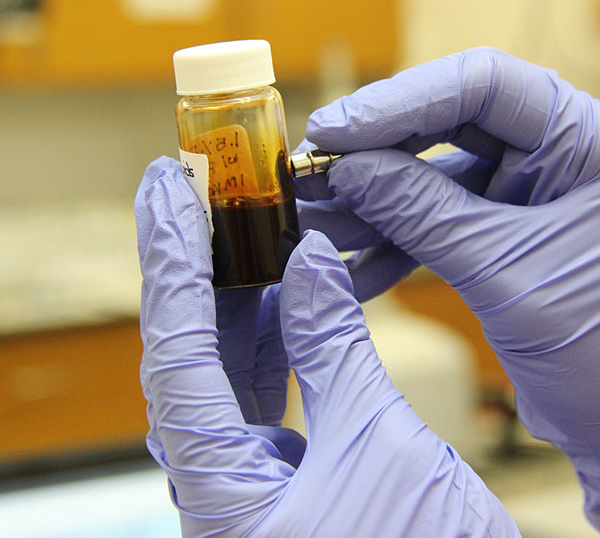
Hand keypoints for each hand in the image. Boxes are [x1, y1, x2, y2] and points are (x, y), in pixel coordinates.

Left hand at [135, 156, 518, 536]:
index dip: (173, 262)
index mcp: (219, 490)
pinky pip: (253, 385)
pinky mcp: (272, 469)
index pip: (175, 349)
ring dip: (230, 292)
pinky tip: (279, 290)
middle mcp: (214, 480)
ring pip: (218, 363)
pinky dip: (267, 331)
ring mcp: (241, 474)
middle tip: (186, 192)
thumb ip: (336, 350)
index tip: (168, 196)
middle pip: (182, 349)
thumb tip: (307, 265)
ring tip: (236, 227)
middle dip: (185, 263)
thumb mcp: (380, 446)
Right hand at [301, 47, 599, 529]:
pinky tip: (348, 272)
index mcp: (579, 142)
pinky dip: (387, 248)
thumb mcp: (505, 272)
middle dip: (370, 156)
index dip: (398, 103)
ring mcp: (518, 198)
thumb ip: (423, 214)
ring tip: (311, 228)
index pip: (480, 86)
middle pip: (441, 127)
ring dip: (366, 207)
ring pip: (426, 181)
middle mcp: (548, 158)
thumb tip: (349, 170)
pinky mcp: (494, 238)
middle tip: (309, 177)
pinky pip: (430, 227)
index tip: (332, 133)